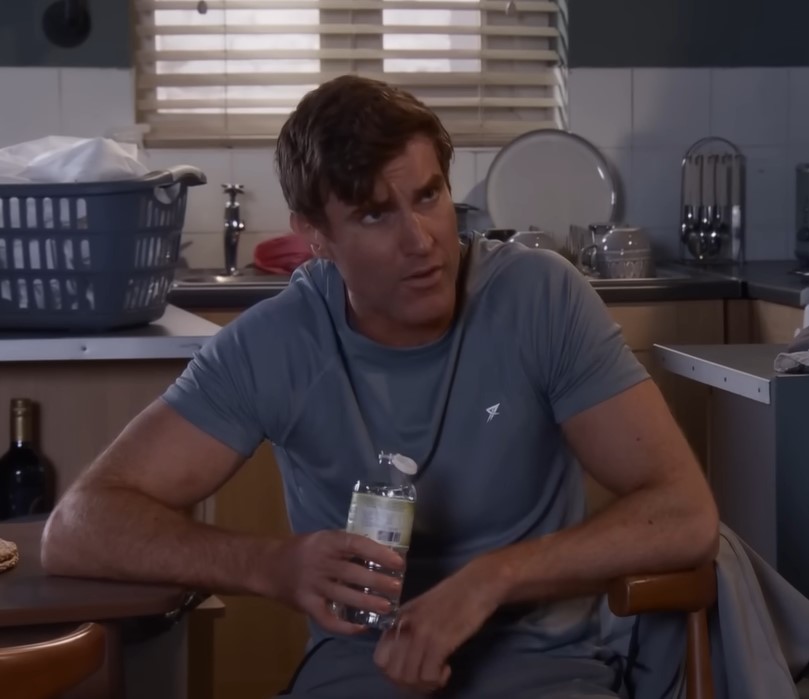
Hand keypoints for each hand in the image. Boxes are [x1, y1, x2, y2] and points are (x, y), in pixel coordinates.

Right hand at [262, 530, 404, 635]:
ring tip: (387, 607)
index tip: (398, 562)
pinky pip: (327, 618)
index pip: (356, 544)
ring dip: (367, 603)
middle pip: (352, 573)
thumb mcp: (324, 540)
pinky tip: (361, 627)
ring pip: (343, 596)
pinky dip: (344, 625)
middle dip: (377, 581)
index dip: (378, 553)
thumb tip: (381, 555)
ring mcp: (311, 584)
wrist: (268, 566)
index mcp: (326, 542)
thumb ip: (346, 547)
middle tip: (397, 588)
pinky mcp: (305, 604)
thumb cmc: (303, 551)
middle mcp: (319, 562)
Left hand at [373, 557, 504, 693]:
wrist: (477, 583)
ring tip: (438, 674)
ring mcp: (421, 633)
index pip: (379, 659)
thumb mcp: (420, 609)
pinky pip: (429, 676)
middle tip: (427, 677)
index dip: (394, 673)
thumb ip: (408, 629)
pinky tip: (447, 668)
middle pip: (393, 674)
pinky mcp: (440, 641)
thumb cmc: (453, 595)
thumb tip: (402, 658)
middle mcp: (404, 626)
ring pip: (409, 679)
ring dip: (425, 685)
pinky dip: (438, 680)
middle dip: (410, 684)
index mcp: (397, 618)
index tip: (411, 671)